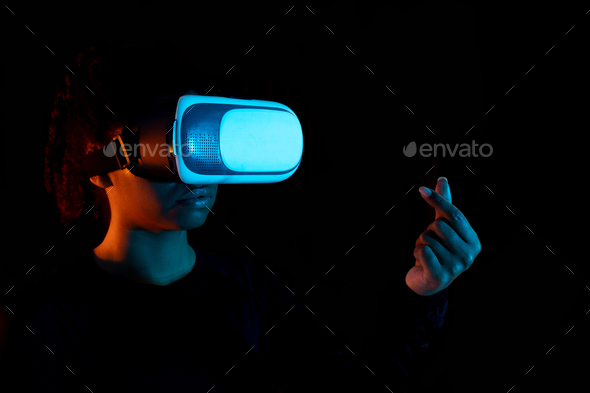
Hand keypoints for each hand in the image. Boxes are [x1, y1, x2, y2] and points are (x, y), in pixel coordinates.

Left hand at [405, 177, 480, 295]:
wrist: (428, 283)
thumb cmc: (438, 251)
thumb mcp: (443, 228)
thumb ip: (444, 205)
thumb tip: (442, 179)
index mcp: (474, 241)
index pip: (455, 215)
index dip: (438, 200)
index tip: (421, 189)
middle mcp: (469, 255)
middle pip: (438, 226)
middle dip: (428, 231)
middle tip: (432, 244)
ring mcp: (456, 267)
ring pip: (427, 238)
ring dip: (421, 244)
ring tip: (428, 255)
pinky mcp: (440, 276)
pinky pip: (421, 251)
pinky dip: (417, 253)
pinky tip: (422, 263)